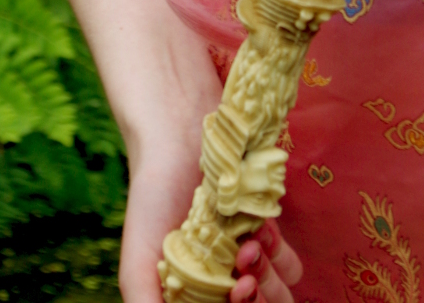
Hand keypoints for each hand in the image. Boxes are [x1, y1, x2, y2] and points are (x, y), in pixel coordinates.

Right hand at [119, 133, 301, 302]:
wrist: (179, 137)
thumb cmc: (152, 201)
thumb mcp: (138, 262)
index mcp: (194, 293)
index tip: (235, 290)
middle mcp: (221, 280)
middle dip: (256, 298)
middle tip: (243, 278)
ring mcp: (244, 254)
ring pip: (275, 289)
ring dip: (269, 277)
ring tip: (248, 246)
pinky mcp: (264, 228)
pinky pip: (285, 257)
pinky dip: (280, 252)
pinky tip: (260, 230)